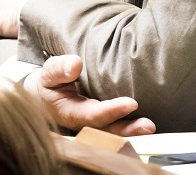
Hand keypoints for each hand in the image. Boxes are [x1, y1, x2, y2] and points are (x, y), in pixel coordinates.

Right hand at [25, 54, 155, 135]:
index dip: (111, 111)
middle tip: (147, 125)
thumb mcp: (49, 73)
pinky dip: (131, 123)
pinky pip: (118, 124)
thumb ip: (59, 68)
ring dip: (133, 130)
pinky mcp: (104, 120)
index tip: (131, 103)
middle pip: (107, 130)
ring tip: (149, 126)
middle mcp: (85, 123)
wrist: (46, 96)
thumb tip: (76, 64)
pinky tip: (146, 119)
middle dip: (127, 129)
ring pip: (115, 131)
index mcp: (71, 113)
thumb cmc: (50, 83)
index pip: (93, 115)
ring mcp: (95, 123)